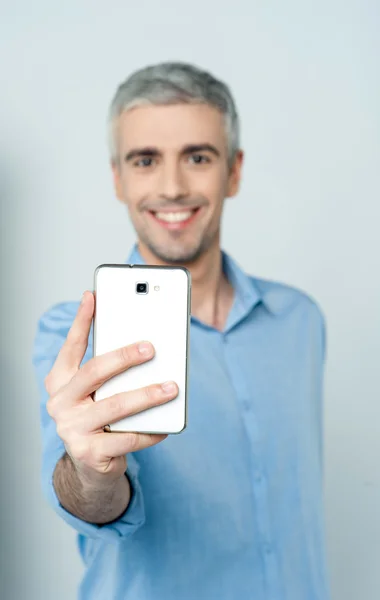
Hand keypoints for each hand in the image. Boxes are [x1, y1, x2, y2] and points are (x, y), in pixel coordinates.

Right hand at [45, 291, 177, 484]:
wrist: (90, 464)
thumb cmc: (99, 416)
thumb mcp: (97, 390)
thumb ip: (109, 369)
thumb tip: (142, 340)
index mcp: (60, 381)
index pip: (71, 345)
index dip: (82, 320)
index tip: (93, 295)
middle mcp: (60, 402)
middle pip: (94, 372)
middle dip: (124, 357)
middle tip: (150, 348)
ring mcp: (72, 429)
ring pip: (115, 406)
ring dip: (147, 395)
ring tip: (171, 388)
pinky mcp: (89, 452)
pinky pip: (127, 438)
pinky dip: (150, 430)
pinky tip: (166, 424)